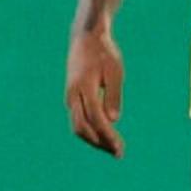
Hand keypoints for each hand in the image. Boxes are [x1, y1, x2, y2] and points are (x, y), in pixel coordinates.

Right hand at [65, 22, 125, 156]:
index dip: (108, 136)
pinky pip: (78, 119)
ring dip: (94, 139)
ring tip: (113, 147)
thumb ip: (113, 95)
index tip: (120, 148)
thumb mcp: (114, 71)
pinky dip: (90, 131)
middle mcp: (73, 94)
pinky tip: (103, 135)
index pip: (96, 119)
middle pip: (82, 128)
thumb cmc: (103, 52)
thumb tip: (113, 121)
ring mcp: (70, 96)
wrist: (85, 36)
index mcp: (83, 87)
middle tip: (119, 153)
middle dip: (100, 143)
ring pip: (78, 126)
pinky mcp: (71, 96)